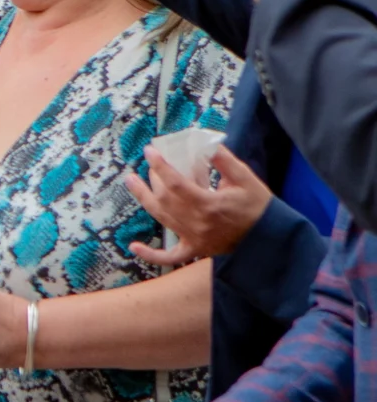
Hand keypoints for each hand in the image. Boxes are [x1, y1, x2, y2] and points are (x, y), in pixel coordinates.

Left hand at [126, 144, 270, 265]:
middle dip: (151, 180)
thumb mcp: (245, 178)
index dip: (160, 166)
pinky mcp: (195, 250)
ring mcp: (194, 239)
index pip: (176, 183)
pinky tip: (133, 246)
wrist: (269, 236)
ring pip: (161, 218)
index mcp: (209, 204)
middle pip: (164, 199)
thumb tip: (205, 144)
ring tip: (131, 182)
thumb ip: (223, 161)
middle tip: (144, 166)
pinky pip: (169, 256)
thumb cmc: (258, 205)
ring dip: (143, 200)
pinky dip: (150, 254)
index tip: (150, 152)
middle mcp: (196, 223)